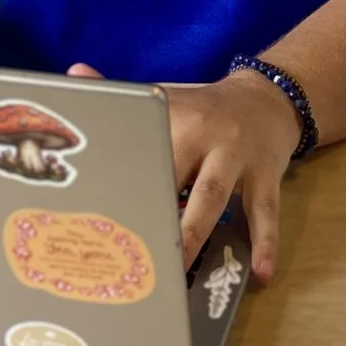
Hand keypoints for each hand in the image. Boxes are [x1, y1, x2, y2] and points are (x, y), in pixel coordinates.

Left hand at [67, 63, 298, 280]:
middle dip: (155, 212)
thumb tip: (77, 73)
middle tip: (132, 252)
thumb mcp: (168, 98)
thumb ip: (126, 96)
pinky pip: (266, 212)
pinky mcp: (267, 176)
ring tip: (179, 270)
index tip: (100, 209)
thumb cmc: (206, 109)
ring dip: (196, 233)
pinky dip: (266, 243)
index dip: (124, 178)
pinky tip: (261, 272)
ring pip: (214, 196)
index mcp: (175, 117)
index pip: (144, 148)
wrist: (268, 97)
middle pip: (176, 176)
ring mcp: (239, 156)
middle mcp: (206, 134)